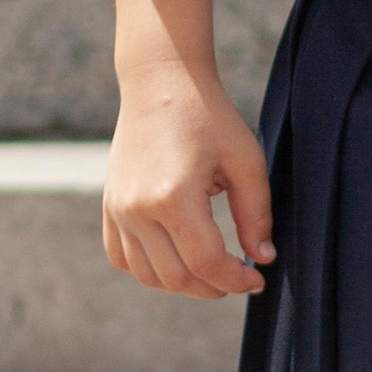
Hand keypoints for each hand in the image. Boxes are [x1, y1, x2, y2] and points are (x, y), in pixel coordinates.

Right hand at [103, 71, 274, 297]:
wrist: (159, 84)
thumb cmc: (209, 117)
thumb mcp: (246, 161)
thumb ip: (256, 214)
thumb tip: (262, 260)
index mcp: (173, 196)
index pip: (206, 263)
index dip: (235, 281)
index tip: (257, 280)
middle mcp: (137, 208)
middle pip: (176, 277)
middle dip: (214, 287)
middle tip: (239, 277)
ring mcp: (117, 209)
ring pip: (148, 275)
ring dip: (183, 284)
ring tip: (212, 270)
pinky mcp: (109, 206)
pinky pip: (122, 258)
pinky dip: (150, 269)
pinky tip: (177, 257)